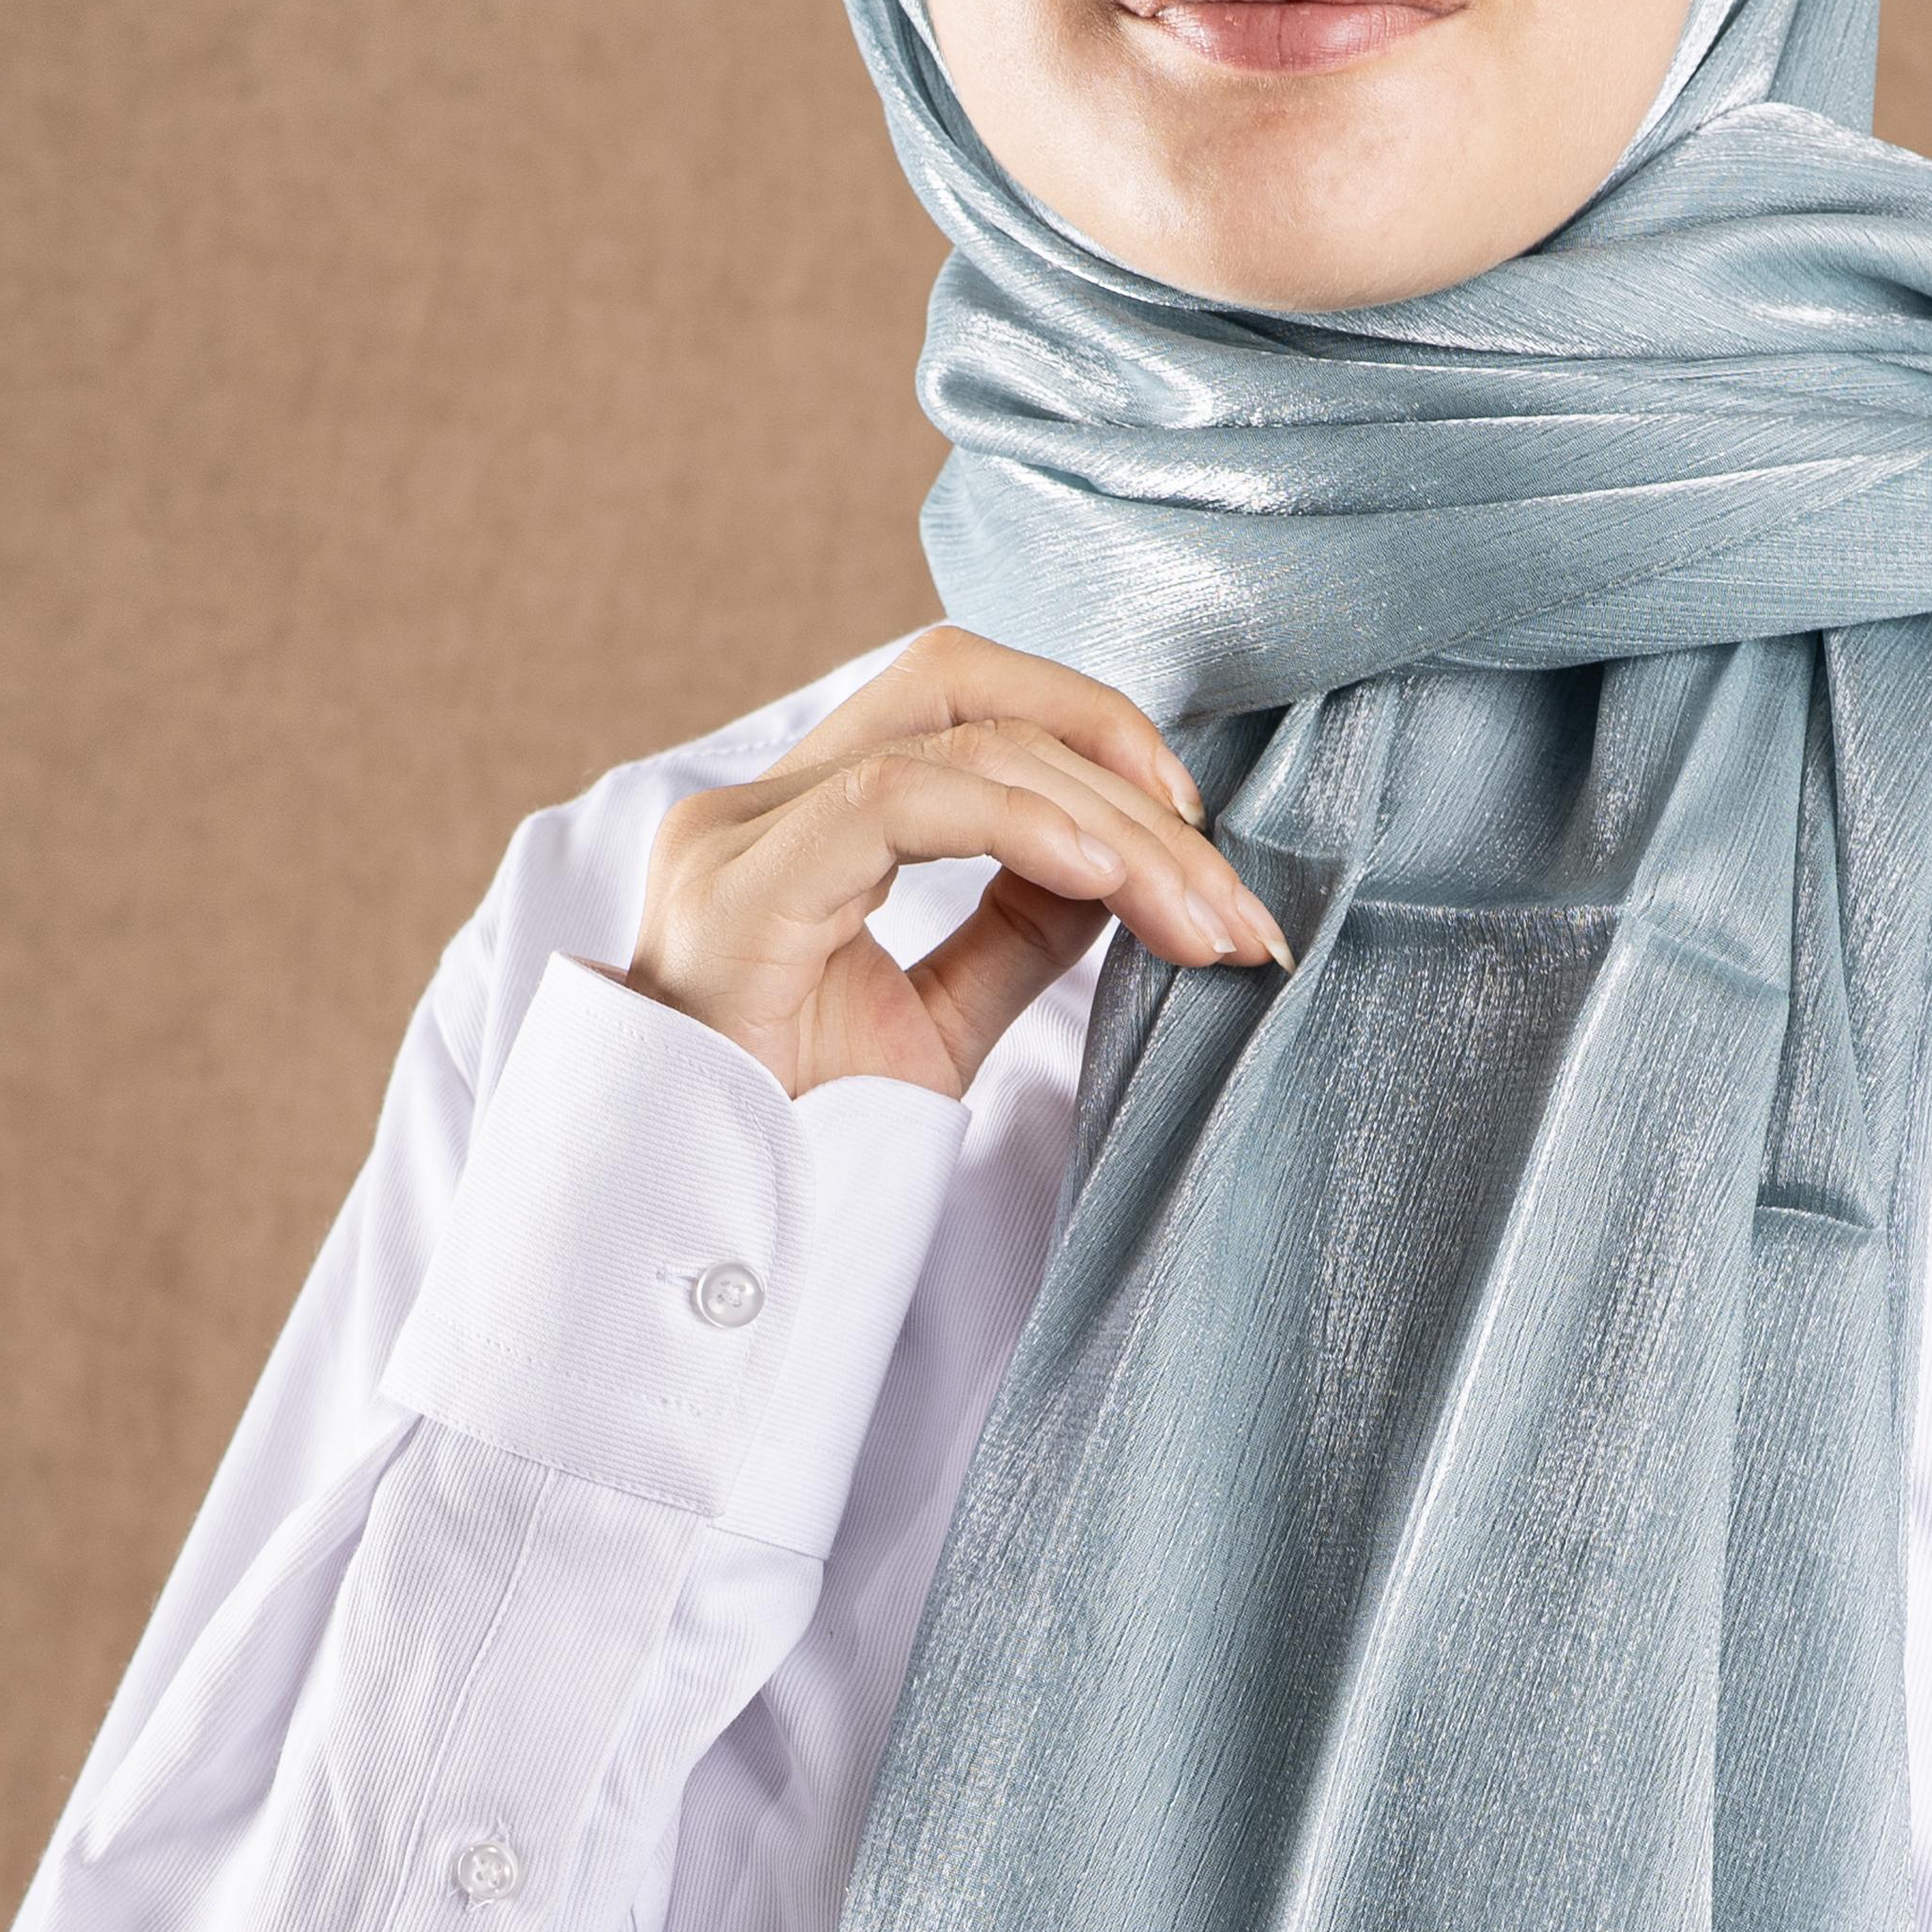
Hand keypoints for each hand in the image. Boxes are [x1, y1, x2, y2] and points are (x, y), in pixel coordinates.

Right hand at [624, 627, 1289, 1102]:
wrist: (697, 1242)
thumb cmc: (798, 1142)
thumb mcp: (937, 1023)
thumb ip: (1017, 926)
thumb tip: (1125, 854)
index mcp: (799, 821)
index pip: (960, 699)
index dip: (1093, 733)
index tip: (1200, 840)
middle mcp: (756, 806)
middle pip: (966, 689)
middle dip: (1124, 777)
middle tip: (1233, 905)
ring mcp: (738, 841)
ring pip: (957, 746)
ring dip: (1108, 825)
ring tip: (1199, 917)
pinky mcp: (739, 896)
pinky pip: (894, 805)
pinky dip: (1021, 826)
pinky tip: (1109, 880)